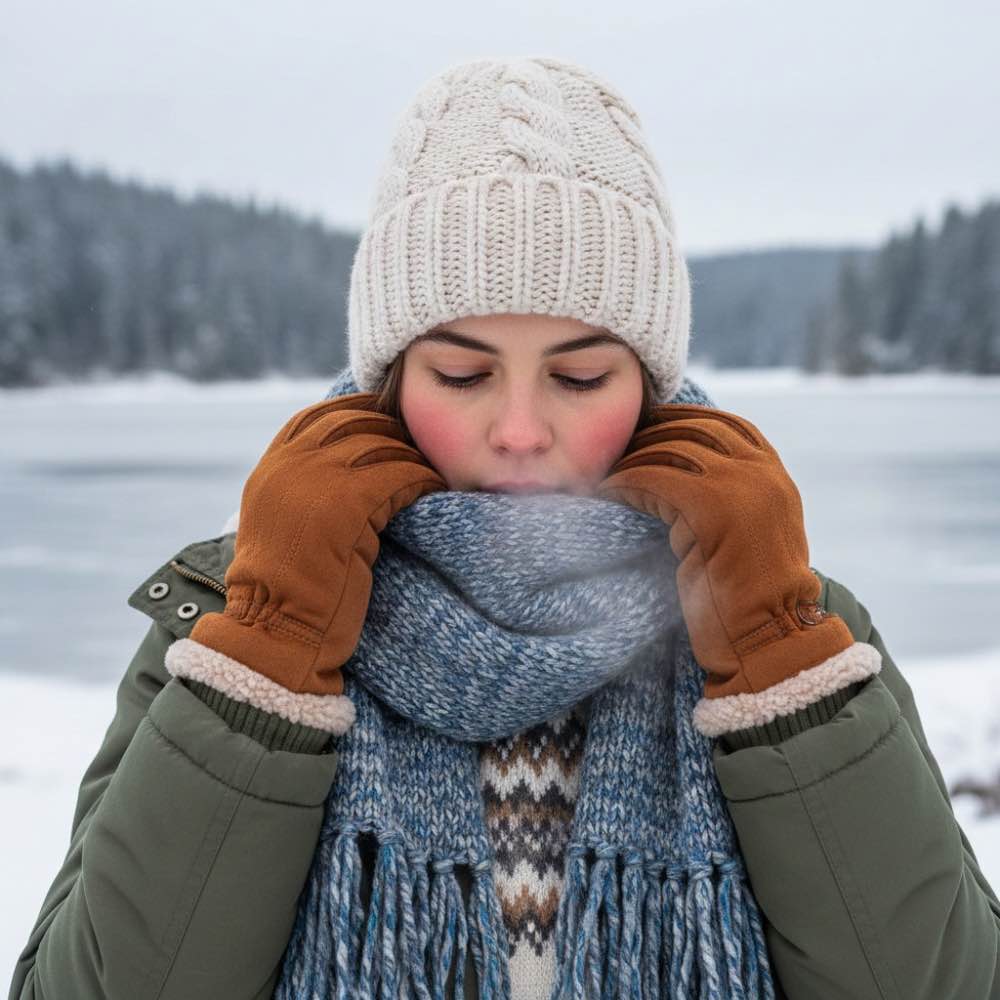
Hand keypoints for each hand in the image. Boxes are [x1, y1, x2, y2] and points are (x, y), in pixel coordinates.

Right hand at [189, 393, 446, 700]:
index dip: (358, 412)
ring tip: (430, 470)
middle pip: (355, 423)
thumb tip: (343, 461)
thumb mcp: (279, 523)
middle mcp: (290, 467)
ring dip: (412, 455)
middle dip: (392, 430)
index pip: (319, 416)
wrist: (274, 631)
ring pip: (382, 445)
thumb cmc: (285, 591)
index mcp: (271, 468)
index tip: (387, 421)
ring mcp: (317, 482)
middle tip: (419, 445)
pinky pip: (399, 475)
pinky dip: (421, 479)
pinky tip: (433, 489)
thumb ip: (299, 486)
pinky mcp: (349, 505)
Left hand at [596, 403, 855, 707]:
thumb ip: (734, 496)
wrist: (771, 638)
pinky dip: (624, 482)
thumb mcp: (752, 531)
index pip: (725, 424)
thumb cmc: (751, 598)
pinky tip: (607, 493)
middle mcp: (761, 473)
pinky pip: (652, 478)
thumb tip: (682, 470)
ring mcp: (739, 487)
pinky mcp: (710, 508)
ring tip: (607, 474)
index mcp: (775, 475)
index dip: (683, 419)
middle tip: (616, 449)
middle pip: (693, 429)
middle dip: (650, 434)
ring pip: (669, 449)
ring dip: (632, 459)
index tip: (648, 427)